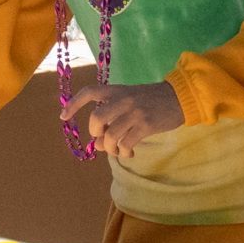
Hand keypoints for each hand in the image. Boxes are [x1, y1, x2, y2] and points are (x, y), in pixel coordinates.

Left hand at [61, 81, 185, 157]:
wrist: (179, 98)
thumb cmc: (151, 101)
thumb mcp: (130, 102)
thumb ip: (113, 119)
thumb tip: (97, 145)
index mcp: (117, 90)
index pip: (89, 93)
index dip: (73, 104)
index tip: (63, 117)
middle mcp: (123, 99)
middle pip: (96, 119)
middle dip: (95, 134)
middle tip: (102, 139)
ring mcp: (134, 112)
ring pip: (111, 135)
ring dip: (111, 148)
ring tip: (118, 150)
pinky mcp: (146, 125)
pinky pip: (126, 143)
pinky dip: (124, 152)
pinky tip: (129, 152)